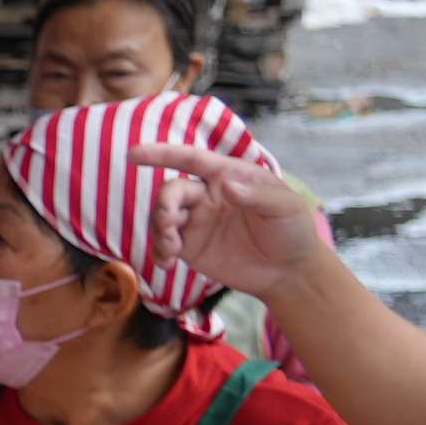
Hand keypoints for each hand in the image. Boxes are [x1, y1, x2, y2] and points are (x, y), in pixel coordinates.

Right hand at [131, 141, 331, 304]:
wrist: (288, 270)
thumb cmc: (292, 229)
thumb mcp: (285, 206)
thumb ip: (257, 195)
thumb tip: (225, 187)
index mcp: (229, 176)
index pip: (191, 159)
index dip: (162, 154)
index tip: (133, 155)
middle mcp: (208, 196)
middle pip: (172, 191)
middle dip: (164, 204)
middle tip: (168, 223)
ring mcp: (197, 222)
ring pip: (163, 217)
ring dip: (159, 231)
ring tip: (171, 250)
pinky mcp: (191, 248)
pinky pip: (164, 245)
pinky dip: (158, 252)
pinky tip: (166, 263)